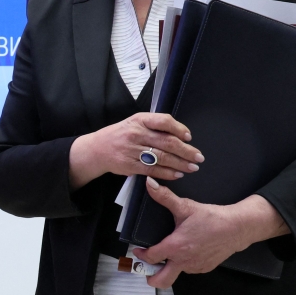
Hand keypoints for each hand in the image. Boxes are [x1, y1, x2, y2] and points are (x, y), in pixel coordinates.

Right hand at [69, 113, 203, 189]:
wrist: (97, 149)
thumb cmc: (120, 134)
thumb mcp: (134, 123)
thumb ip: (154, 126)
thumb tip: (180, 134)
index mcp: (139, 120)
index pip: (163, 121)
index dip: (179, 129)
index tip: (189, 136)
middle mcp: (136, 133)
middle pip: (167, 142)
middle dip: (186, 151)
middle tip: (198, 157)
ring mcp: (132, 150)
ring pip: (162, 157)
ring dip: (180, 164)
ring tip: (192, 167)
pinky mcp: (130, 165)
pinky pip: (153, 170)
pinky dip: (167, 173)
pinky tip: (177, 174)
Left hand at [133, 177, 291, 288]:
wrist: (236, 228)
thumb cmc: (211, 218)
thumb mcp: (185, 206)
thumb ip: (164, 197)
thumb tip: (149, 184)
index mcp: (175, 247)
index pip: (151, 257)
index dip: (141, 255)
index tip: (138, 251)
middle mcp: (184, 261)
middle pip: (161, 281)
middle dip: (151, 278)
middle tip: (146, 269)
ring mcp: (195, 267)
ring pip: (176, 273)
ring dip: (169, 267)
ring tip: (168, 254)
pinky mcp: (205, 268)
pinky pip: (189, 269)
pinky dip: (184, 263)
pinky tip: (186, 251)